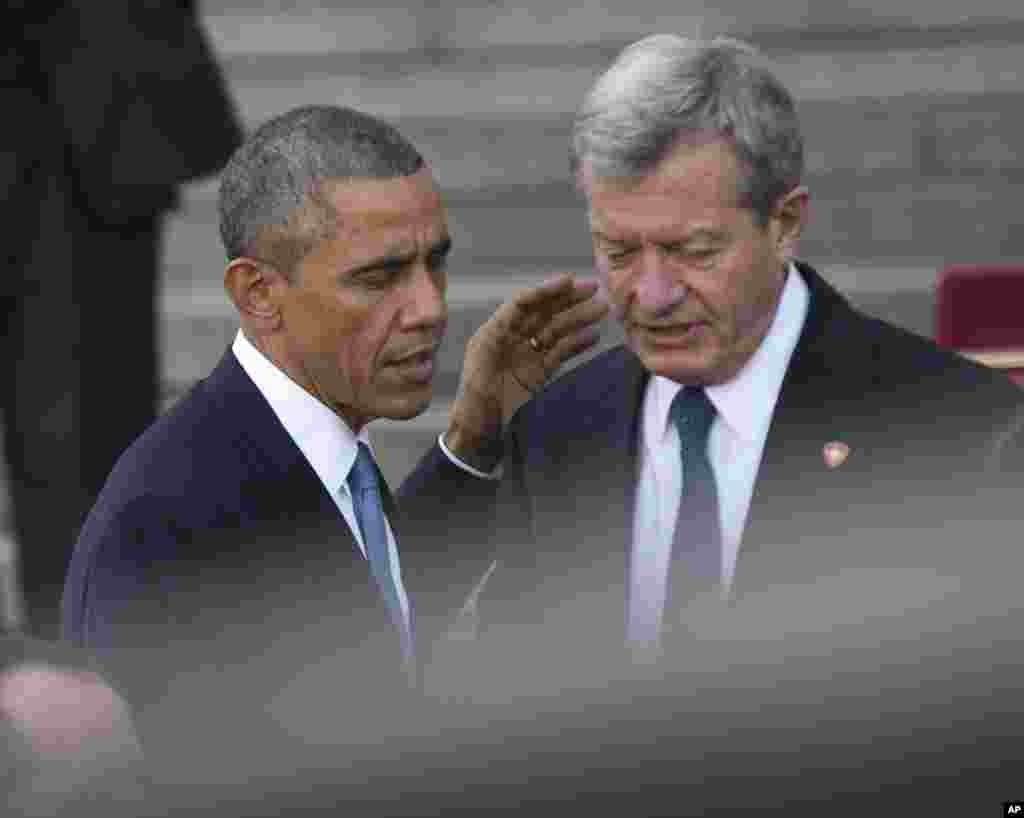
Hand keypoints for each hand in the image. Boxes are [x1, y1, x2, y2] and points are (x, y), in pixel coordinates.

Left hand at [445, 274, 608, 470]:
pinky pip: (560, 353)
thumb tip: (521, 304)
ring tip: (602, 310)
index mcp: (495, 330)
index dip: (546, 290)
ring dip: (578, 319)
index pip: (523, 303)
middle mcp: (512, 339)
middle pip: (543, 313)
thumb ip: (501, 328)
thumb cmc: (475, 396)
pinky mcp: (539, 374)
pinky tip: (594, 336)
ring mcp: (527, 356)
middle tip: (595, 288)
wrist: (480, 431)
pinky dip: (577, 344)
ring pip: (556, 331)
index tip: (569, 281)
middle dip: (568, 300)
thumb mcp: (483, 356)